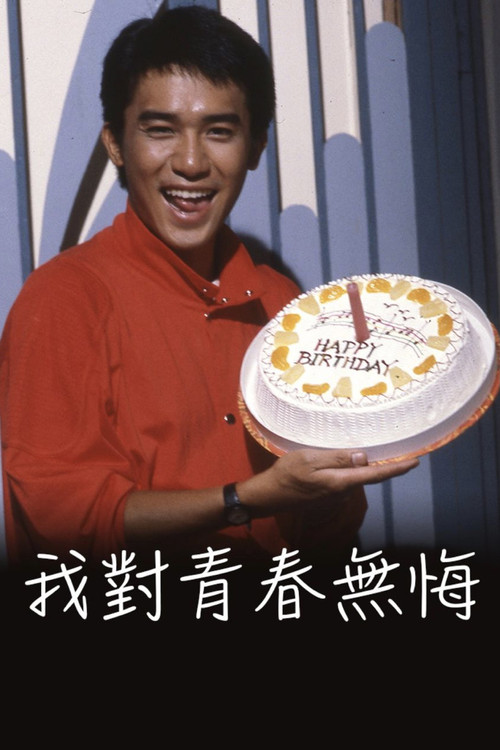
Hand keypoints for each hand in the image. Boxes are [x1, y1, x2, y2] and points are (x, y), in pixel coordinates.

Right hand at [240, 448, 418, 514]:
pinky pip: (345, 480)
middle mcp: (342, 492)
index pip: (375, 474)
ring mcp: (336, 496)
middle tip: (397, 446)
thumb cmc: (286, 474)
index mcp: (340, 482)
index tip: (416, 461)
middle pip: (368, 476)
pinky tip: (343, 459)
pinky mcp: (329, 495)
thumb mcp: (309, 459)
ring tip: (366, 446)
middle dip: (384, 464)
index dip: (397, 468)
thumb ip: (337, 458)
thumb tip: (364, 457)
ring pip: (355, 477)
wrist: (269, 496)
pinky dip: (348, 470)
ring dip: (362, 465)